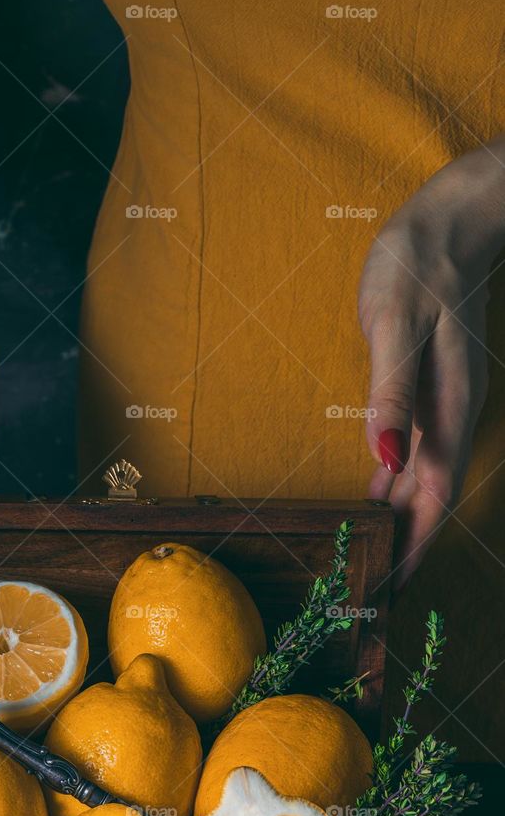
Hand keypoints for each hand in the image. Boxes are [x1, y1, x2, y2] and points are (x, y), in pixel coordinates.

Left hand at [358, 143, 504, 587]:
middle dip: (400, 549)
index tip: (387, 592)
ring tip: (366, 562)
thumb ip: (391, 392)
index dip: (411, 549)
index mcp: (449, 410)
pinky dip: (393, 487)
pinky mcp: (427, 393)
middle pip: (427, 502)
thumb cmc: (417, 266)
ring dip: (396, 524)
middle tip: (365, 594)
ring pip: (420, 483)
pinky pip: (413, 456)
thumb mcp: (397, 323)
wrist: (449, 222)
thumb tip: (386, 459)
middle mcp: (451, 417)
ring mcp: (442, 407)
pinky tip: (374, 503)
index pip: (432, 499)